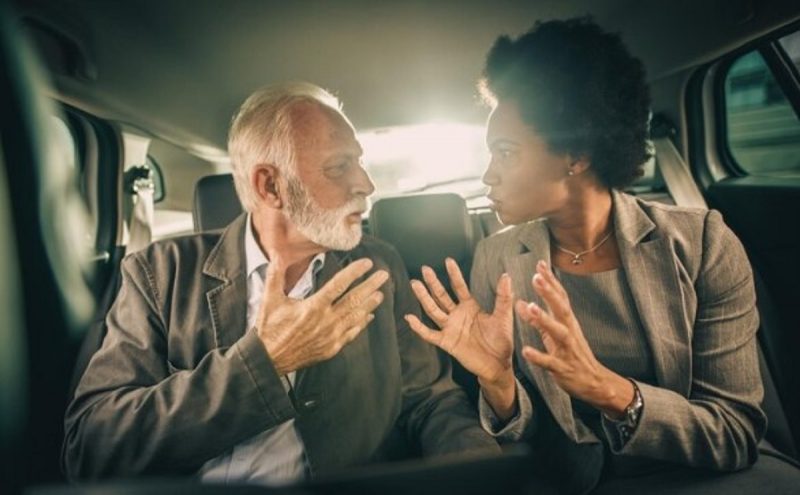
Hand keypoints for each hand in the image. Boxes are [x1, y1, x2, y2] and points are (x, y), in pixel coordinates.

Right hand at [255, 256, 388, 374]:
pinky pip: (352, 333)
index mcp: (313, 307)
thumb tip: (277, 255)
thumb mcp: (269, 300)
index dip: (354, 272)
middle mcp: (326, 321)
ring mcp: (331, 336)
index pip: (339, 284)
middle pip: (354, 300)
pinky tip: (369, 316)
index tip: (367, 263)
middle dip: (371, 286)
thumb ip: (275, 276)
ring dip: (370, 304)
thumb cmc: (269, 329)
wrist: (269, 359)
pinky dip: (362, 324)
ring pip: (356, 317)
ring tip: (381, 294)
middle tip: (384, 275)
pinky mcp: (332, 348)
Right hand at [404, 258, 514, 386]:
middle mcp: (457, 315)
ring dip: (424, 297)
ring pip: (433, 310)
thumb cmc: (501, 341)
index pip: (459, 287)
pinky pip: (430, 334)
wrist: (498, 365)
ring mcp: (450, 328)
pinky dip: (419, 327)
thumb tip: (505, 276)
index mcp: (470, 307)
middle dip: (433, 282)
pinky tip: (410, 317)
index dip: (454, 274)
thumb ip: (503, 297)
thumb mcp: (503, 317)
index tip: (448, 260)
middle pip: (441, 296)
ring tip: (415, 284)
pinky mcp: (447, 342)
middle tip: (425, 269)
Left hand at [517, 261, 633, 417]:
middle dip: (549, 293)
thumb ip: (539, 319)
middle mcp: (570, 332)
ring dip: (544, 320)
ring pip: (558, 332)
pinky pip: (550, 362)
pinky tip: (526, 351)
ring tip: (529, 307)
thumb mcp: (555, 334)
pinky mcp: (563, 368)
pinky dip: (538, 356)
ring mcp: (567, 350)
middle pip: (561, 309)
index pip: (560, 297)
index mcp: (568, 323)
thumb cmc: (572, 354)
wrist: (594, 382)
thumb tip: (520, 303)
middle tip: (536, 277)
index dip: (551, 281)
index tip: (540, 264)